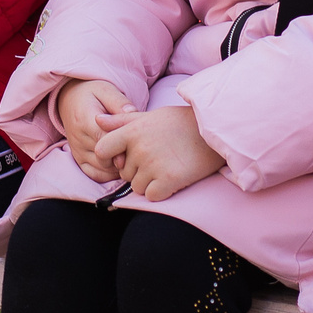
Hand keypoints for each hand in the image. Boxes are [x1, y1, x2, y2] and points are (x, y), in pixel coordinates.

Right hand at [53, 78, 130, 182]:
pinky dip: (109, 173)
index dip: (124, 144)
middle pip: (106, 157)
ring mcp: (77, 150)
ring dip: (119, 166)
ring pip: (102, 168)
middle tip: (139, 150)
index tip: (138, 142)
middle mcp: (78, 138)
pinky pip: (94, 174)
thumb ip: (119, 102)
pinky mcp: (78, 158)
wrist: (69, 98)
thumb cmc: (92, 93)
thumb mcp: (106, 90)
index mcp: (85, 120)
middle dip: (125, 156)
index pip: (106, 140)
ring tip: (132, 155)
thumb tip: (132, 112)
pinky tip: (120, 163)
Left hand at [92, 106, 224, 203]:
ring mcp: (154, 164)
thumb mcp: (150, 116)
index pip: (102, 150)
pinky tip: (171, 179)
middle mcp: (140, 148)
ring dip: (148, 183)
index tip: (118, 161)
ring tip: (166, 167)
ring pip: (137, 187)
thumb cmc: (181, 122)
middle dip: (137, 170)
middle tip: (158, 158)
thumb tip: (97, 120)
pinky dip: (160, 192)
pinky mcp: (169, 180)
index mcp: (132, 131)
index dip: (107, 159)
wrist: (214, 129)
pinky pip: (151, 196)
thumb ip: (121, 121)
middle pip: (124, 173)